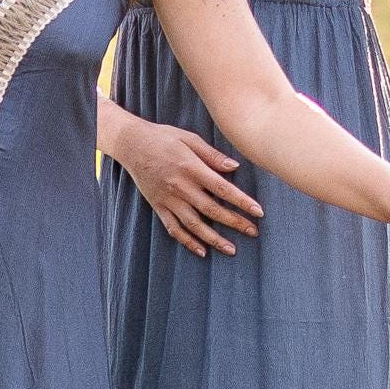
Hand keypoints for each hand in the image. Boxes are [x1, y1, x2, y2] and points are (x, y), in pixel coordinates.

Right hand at [112, 117, 263, 255]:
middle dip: (235, 222)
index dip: (242, 202)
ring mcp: (168, 199)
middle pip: (212, 210)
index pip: (222, 189)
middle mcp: (180, 187)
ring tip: (231, 249)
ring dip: (214, 239)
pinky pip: (173, 228)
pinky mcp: (158, 206)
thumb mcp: (189, 138)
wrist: (131, 143)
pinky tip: (201, 251)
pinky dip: (187, 241)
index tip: (258, 212)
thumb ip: (212, 155)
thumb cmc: (163, 137)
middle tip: (253, 232)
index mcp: (191, 168)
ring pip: (194, 224)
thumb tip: (235, 167)